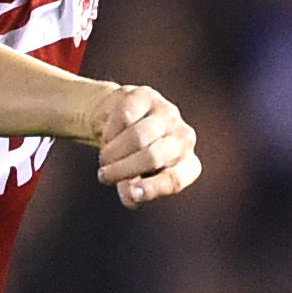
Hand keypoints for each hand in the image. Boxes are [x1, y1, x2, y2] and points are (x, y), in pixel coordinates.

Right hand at [81, 82, 198, 207]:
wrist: (121, 121)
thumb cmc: (132, 158)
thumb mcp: (133, 179)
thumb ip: (133, 190)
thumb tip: (130, 196)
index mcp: (188, 165)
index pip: (174, 180)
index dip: (152, 188)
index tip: (131, 195)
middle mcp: (185, 138)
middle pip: (152, 157)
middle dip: (122, 169)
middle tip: (103, 176)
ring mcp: (169, 114)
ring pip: (137, 137)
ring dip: (113, 152)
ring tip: (105, 159)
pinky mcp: (148, 96)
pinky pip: (124, 117)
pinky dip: (109, 132)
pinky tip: (107, 138)